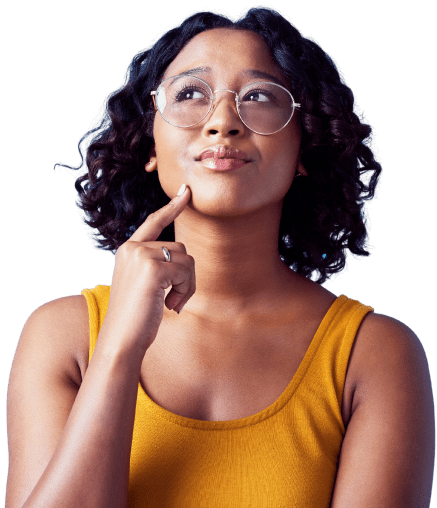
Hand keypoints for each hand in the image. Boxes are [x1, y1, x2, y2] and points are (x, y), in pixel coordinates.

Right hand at [101, 184, 194, 354]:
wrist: (121, 340)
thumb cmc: (136, 317)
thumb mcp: (144, 284)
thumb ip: (157, 264)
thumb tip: (184, 255)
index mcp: (128, 250)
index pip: (154, 223)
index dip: (172, 207)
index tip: (186, 192)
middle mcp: (132, 248)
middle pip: (181, 248)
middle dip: (186, 275)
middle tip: (174, 299)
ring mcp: (140, 256)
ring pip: (186, 259)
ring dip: (187, 284)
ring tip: (170, 303)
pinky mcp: (152, 269)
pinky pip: (186, 272)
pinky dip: (186, 290)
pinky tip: (171, 306)